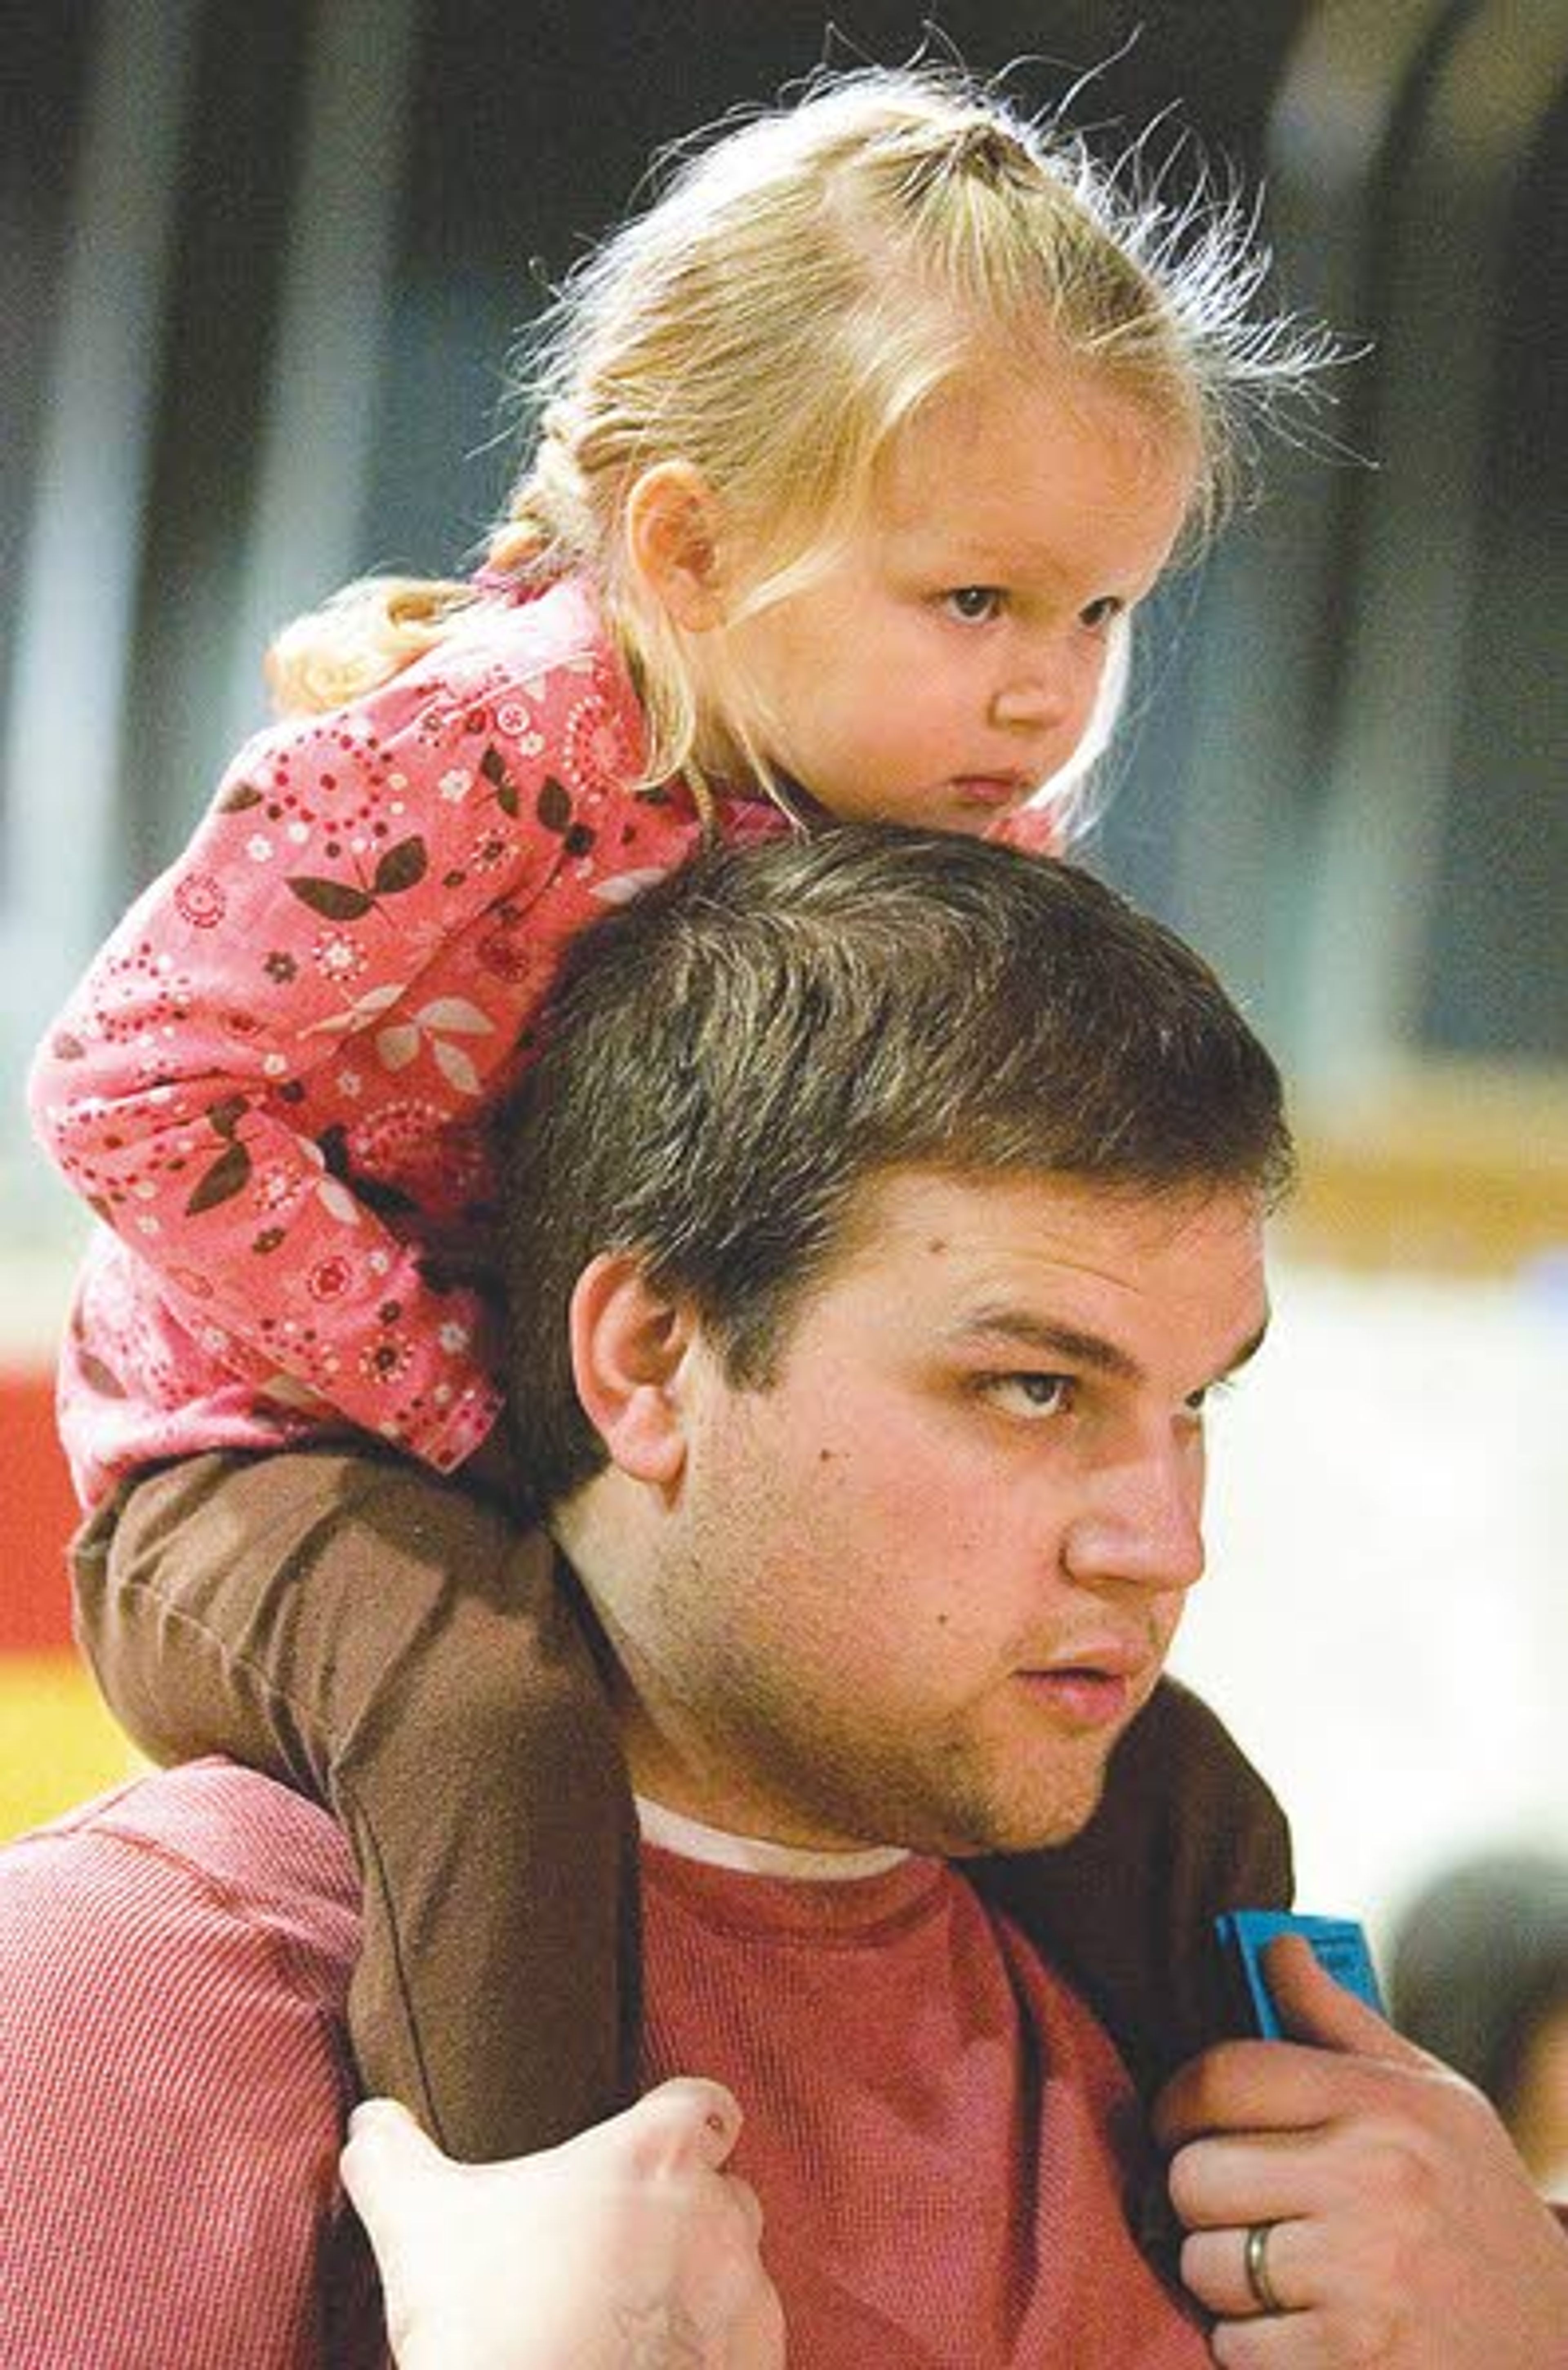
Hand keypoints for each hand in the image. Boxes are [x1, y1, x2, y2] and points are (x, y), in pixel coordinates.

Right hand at [341, 2077, 785, 2369]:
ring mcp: (746, 2301)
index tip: (642, 2150)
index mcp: (655, 2156)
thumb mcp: (419, 2226)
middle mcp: (719, 2218)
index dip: (678, 2122)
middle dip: (684, 2214)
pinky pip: (744, 2347)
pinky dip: (709, 2353)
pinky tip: (650, 2366)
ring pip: (737, 2273)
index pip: (704, 2104)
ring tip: (628, 2321)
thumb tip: (367, 2125)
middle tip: (617, 2253)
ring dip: (697, 2288)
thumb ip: (392, 2159)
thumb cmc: (489, 2323)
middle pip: (722, 2191)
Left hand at [1155, 1936, 1567, 2364]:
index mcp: (1385, 2106)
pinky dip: (1250, 2345)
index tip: (1179, 2124)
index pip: (1221, 2076)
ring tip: (1274, 2269)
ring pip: (1203, 2264)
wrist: (1553, 2338)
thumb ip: (1338, 2020)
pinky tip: (1299, 2328)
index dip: (1176, 2102)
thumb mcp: (1430, 2098)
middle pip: (1194, 2174)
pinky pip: (1233, 2345)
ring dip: (1221, 2274)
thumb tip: (1272, 1945)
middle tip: (1235, 2207)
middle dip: (1198, 2196)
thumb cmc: (1472, 2204)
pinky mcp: (1354, 2363)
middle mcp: (1375, 2184)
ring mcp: (1364, 2280)